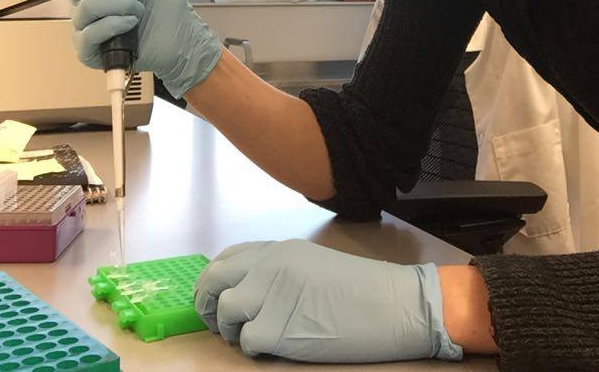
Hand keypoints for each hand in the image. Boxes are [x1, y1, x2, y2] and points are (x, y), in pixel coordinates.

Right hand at [70, 0, 221, 97]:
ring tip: (138, 11)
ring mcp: (84, 26)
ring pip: (88, 5)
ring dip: (122, 4)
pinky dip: (115, 24)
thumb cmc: (165, 2)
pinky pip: (89, 33)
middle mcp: (84, 1)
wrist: (181, 36)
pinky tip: (131, 25)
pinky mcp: (87, 51)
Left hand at [194, 239, 463, 362]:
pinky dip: (252, 349)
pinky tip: (270, 348)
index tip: (212, 296)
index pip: (226, 258)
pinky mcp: (280, 328)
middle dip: (205, 303)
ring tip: (248, 337)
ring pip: (225, 312)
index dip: (212, 280)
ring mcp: (272, 295)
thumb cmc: (360, 288)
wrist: (393, 304)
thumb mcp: (312, 263)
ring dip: (230, 329)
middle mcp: (269, 266)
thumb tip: (245, 287)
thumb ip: (278, 268)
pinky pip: (247, 342)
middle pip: (214, 280)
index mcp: (278, 249)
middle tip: (213, 323)